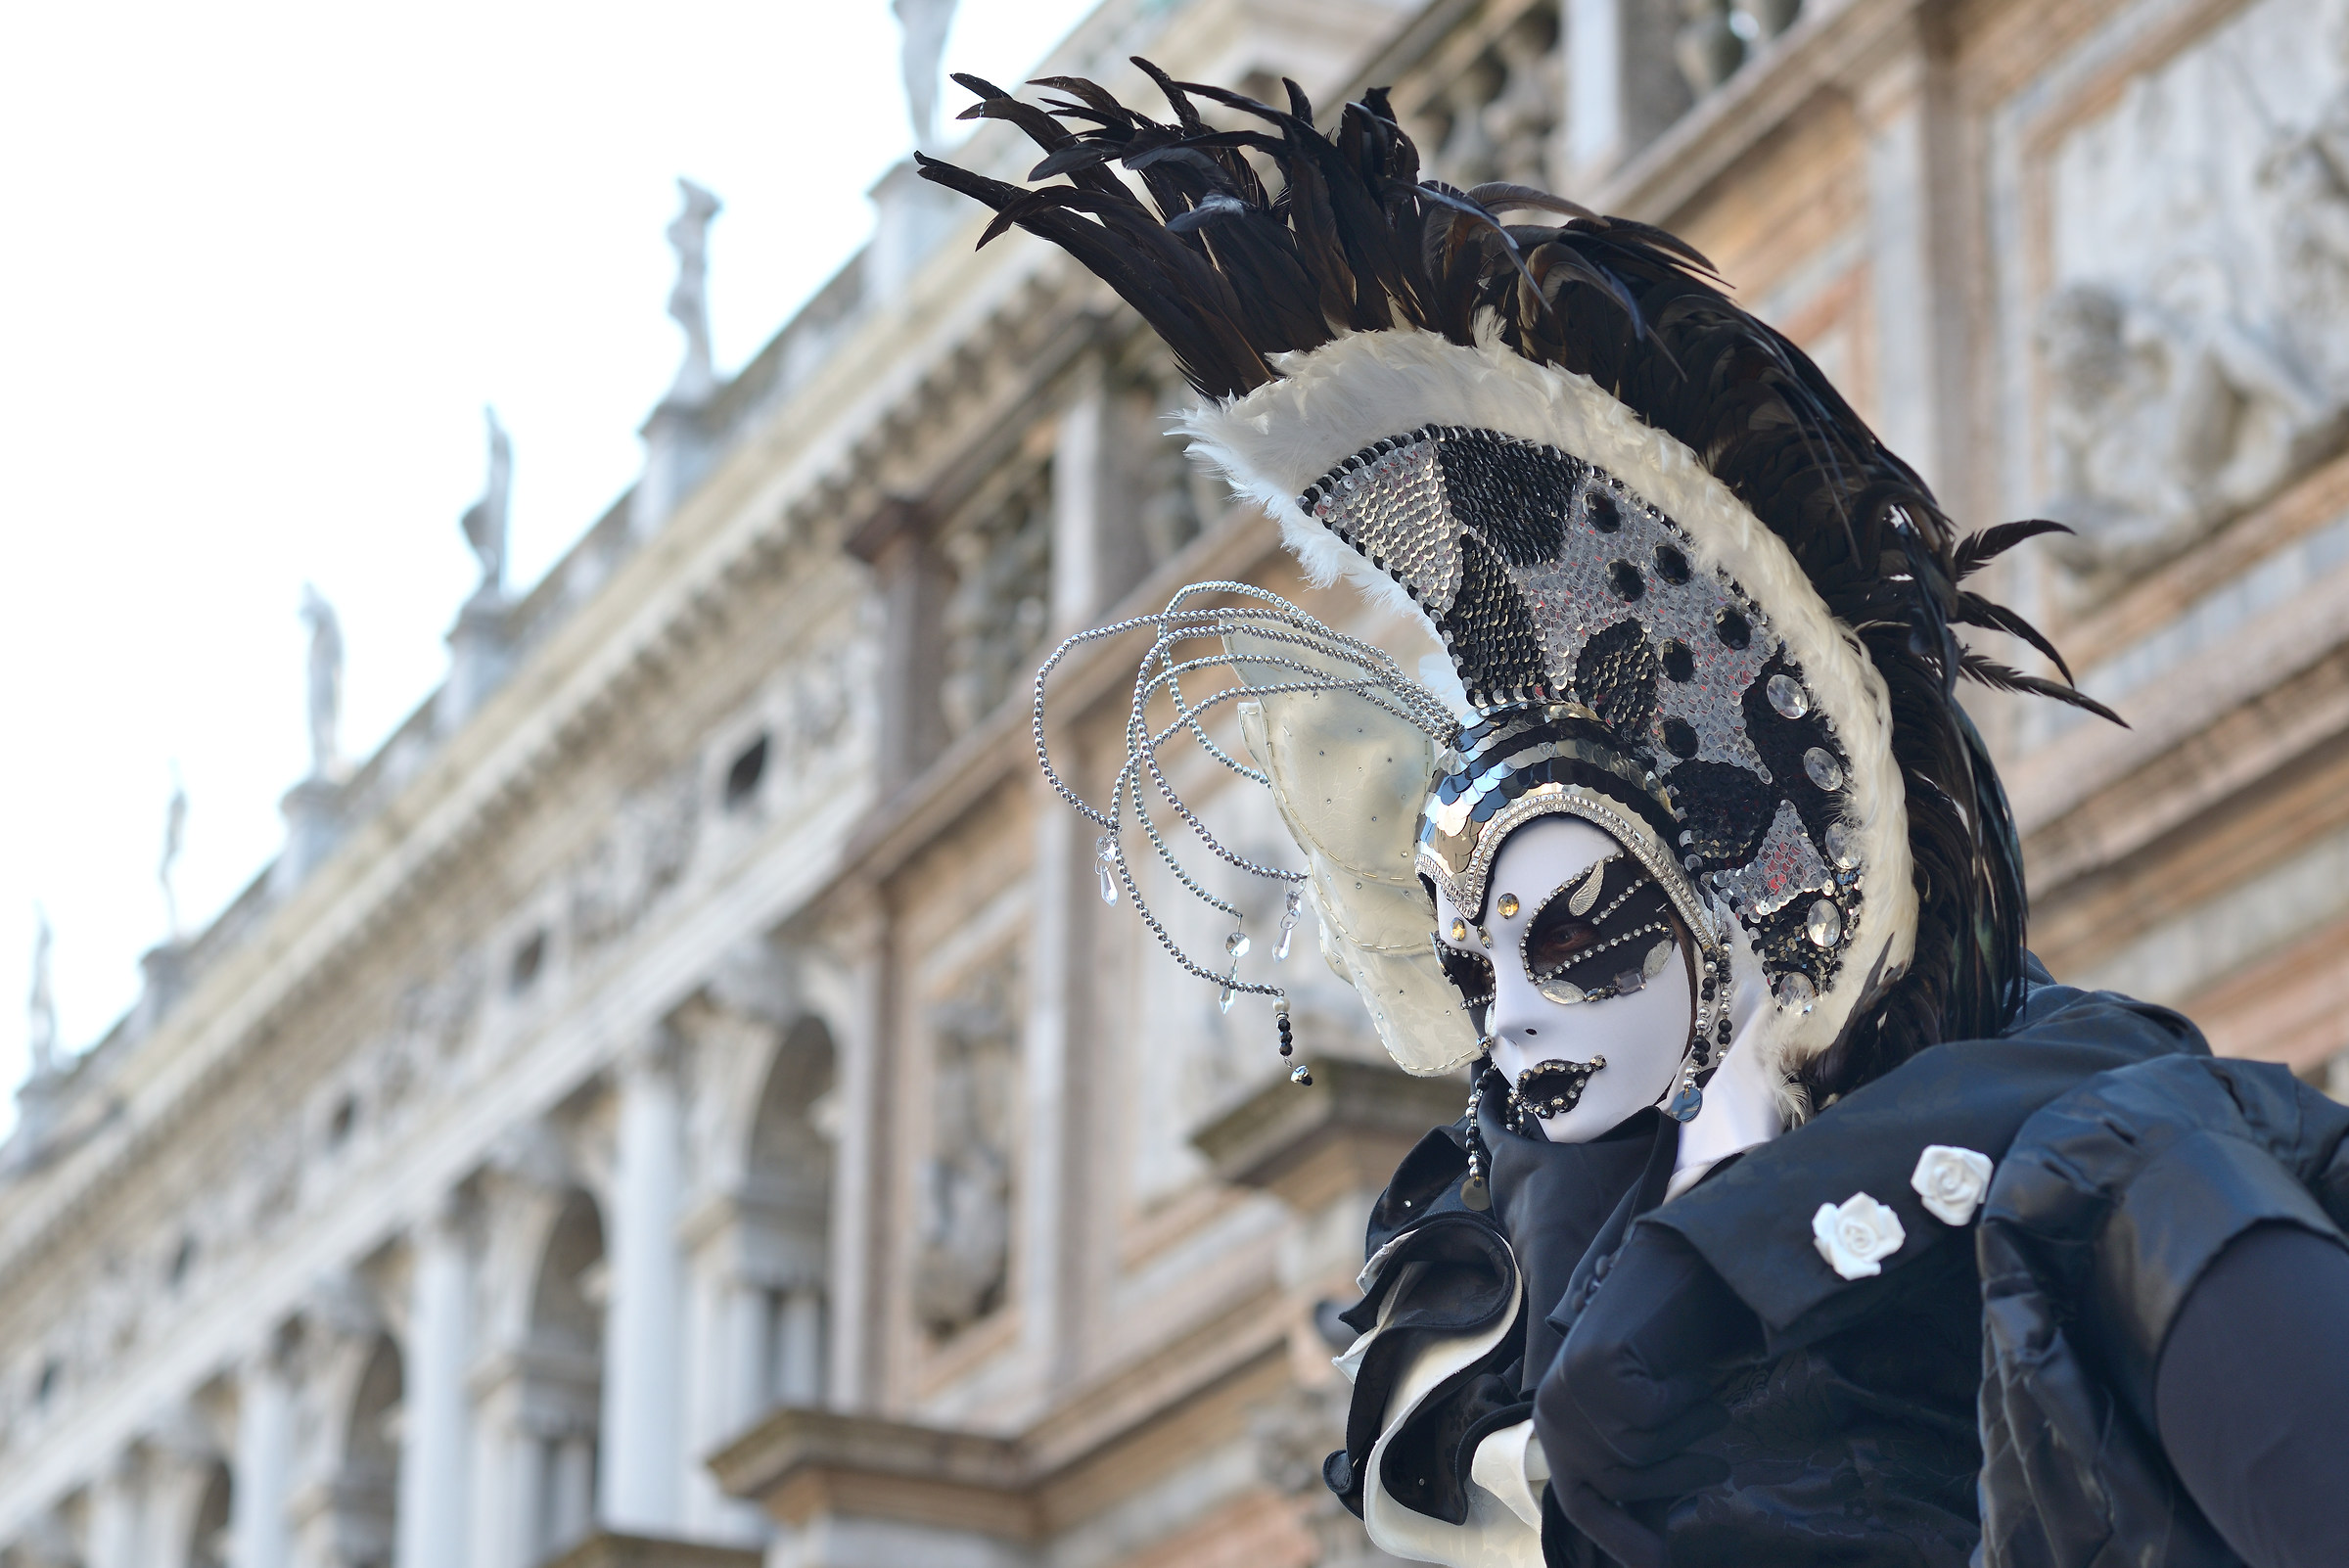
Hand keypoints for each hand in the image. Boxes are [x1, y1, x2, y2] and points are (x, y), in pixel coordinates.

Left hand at [1535, 1223, 1759, 1565]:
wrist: (1672, 1268)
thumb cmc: (1666, 1347)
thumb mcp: (1647, 1416)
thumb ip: (1640, 1462)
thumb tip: (1655, 1546)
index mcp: (1559, 1426)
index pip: (1580, 1500)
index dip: (1618, 1538)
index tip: (1660, 1563)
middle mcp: (1554, 1409)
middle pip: (1620, 1481)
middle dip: (1677, 1477)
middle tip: (1718, 1464)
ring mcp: (1569, 1387)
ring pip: (1640, 1452)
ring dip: (1688, 1431)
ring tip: (1700, 1400)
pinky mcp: (1594, 1367)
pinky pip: (1653, 1417)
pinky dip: (1684, 1399)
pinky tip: (1683, 1369)